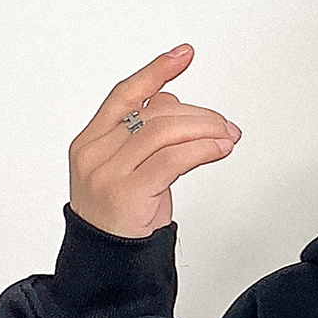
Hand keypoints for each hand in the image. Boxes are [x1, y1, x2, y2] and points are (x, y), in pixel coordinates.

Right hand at [67, 43, 240, 236]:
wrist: (108, 263)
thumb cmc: (120, 217)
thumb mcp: (129, 169)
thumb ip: (145, 136)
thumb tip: (174, 101)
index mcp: (90, 141)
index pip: (125, 94)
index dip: (155, 71)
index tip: (183, 54)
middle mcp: (94, 153)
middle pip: (154, 113)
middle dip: (198, 115)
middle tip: (225, 125)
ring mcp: (108, 173)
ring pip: (165, 132)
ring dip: (205, 130)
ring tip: (227, 137)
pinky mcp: (128, 193)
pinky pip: (173, 159)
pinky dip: (203, 149)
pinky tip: (220, 149)